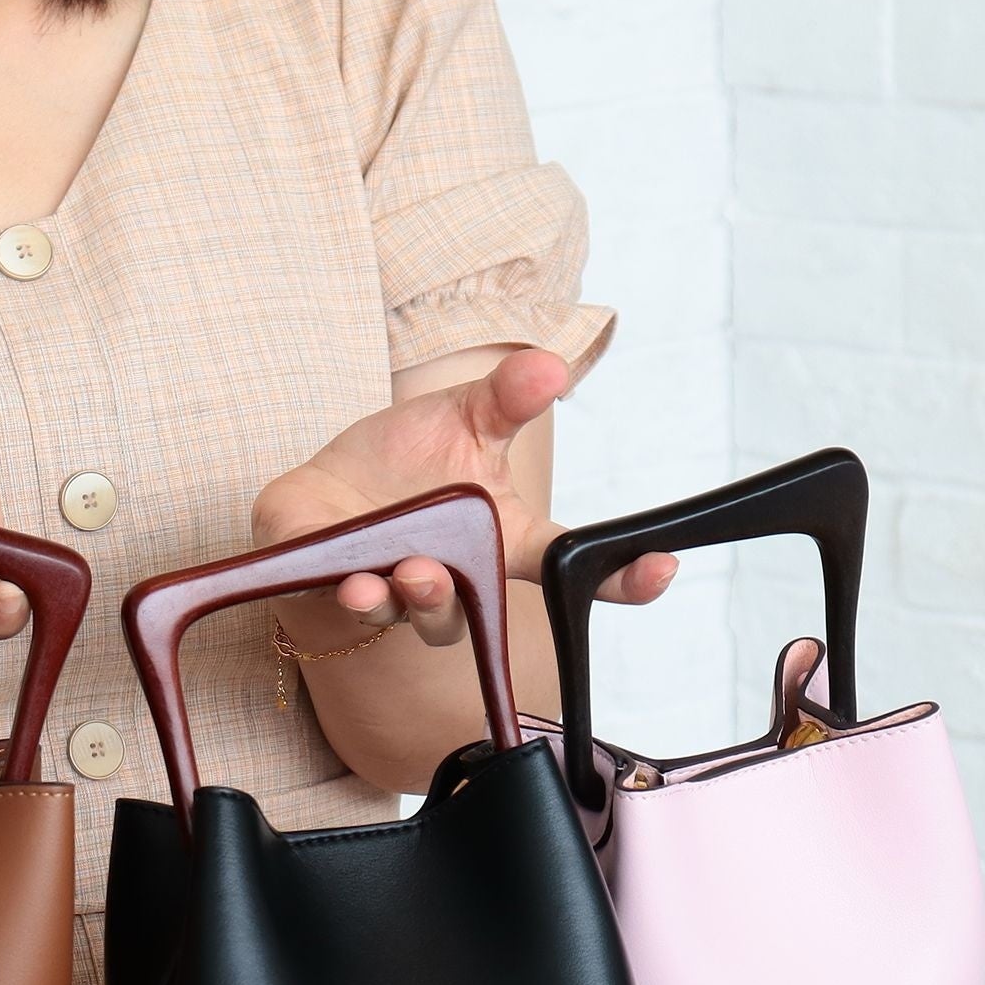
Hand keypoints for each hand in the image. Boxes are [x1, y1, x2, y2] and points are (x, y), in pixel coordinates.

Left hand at [249, 347, 676, 646]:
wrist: (323, 490)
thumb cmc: (402, 463)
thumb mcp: (459, 415)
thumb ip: (505, 398)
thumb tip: (550, 366)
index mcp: (495, 538)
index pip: (565, 560)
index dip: (619, 574)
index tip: (660, 565)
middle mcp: (454, 577)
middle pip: (477, 612)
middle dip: (456, 598)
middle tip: (437, 575)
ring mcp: (398, 593)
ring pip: (417, 618)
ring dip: (411, 601)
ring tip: (401, 577)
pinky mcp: (340, 593)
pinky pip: (352, 606)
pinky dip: (352, 595)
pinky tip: (348, 582)